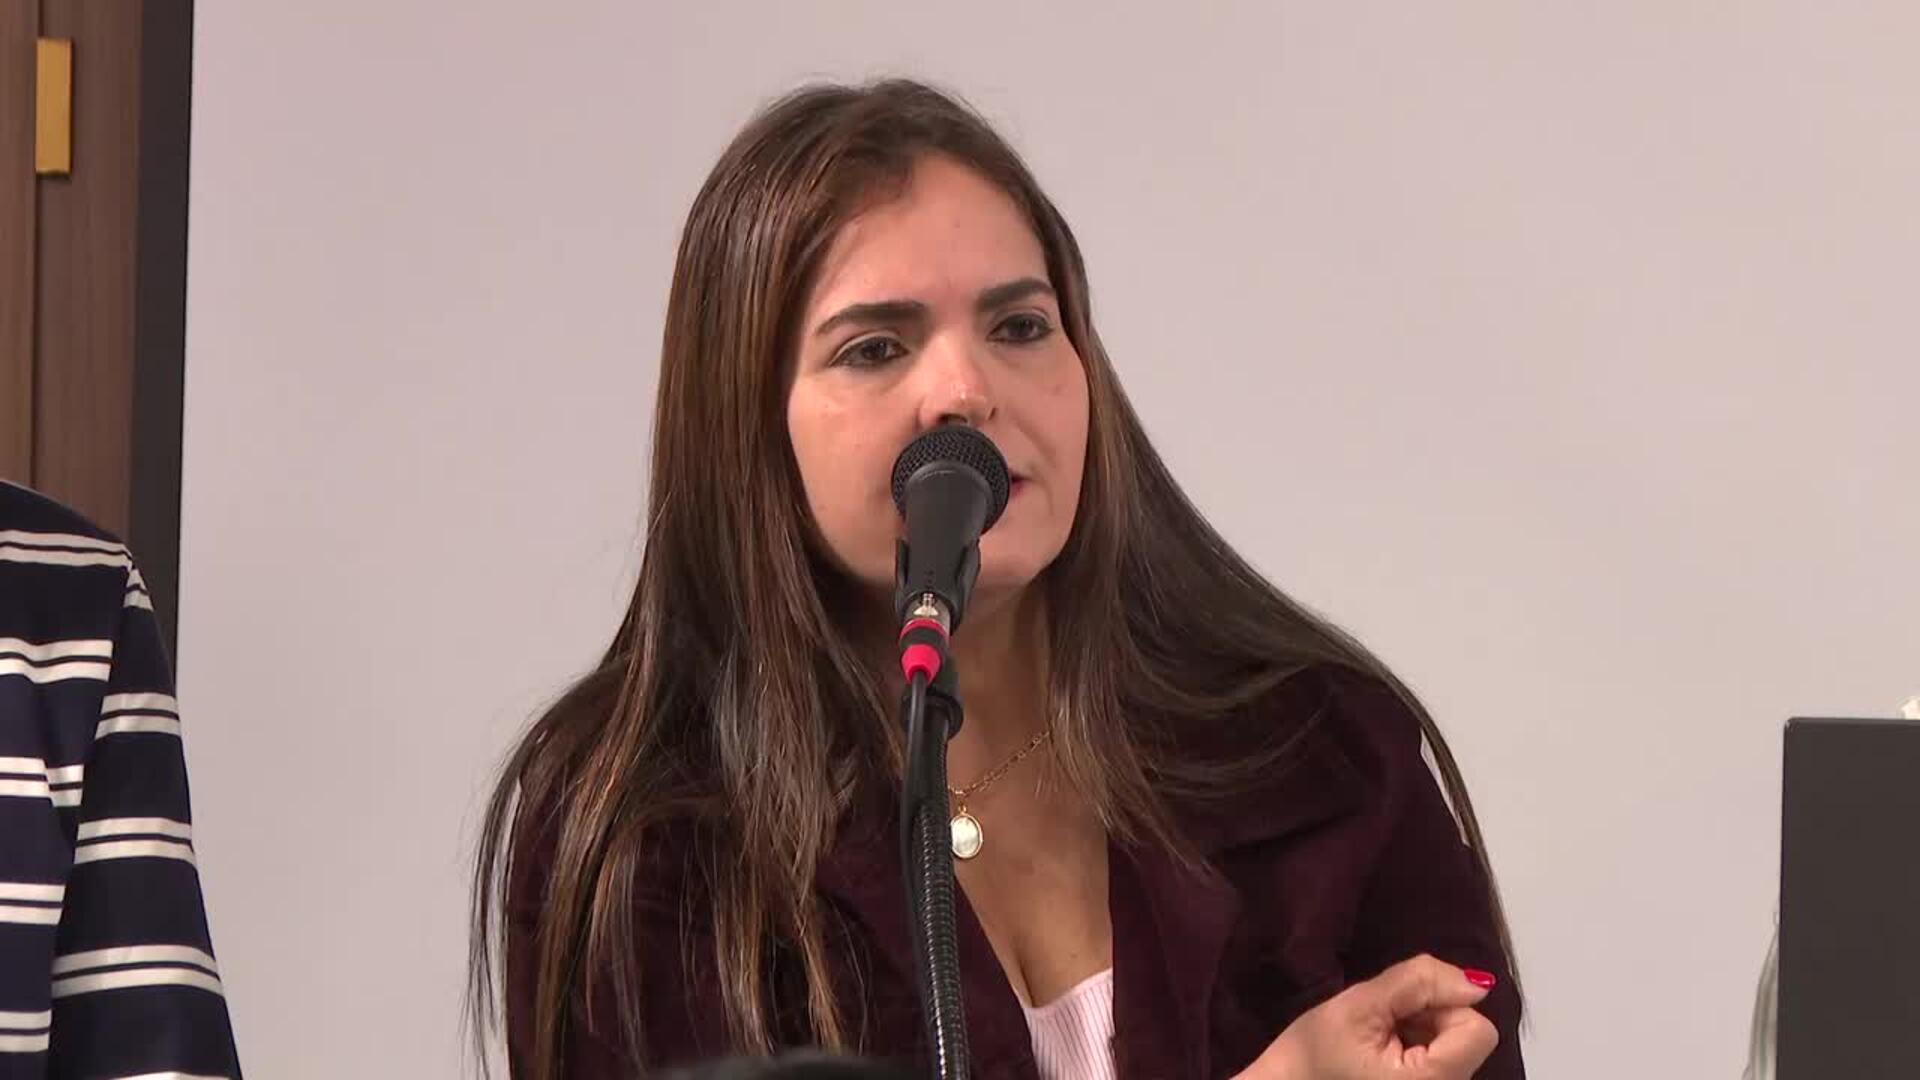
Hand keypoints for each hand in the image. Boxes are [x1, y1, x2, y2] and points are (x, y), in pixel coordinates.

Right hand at [1232, 954, 1499, 1079]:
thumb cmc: (1313, 1054)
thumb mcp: (1359, 1005)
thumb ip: (1419, 983)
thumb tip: (1476, 984)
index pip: (1478, 1030)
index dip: (1442, 1008)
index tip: (1400, 1014)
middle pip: (1469, 1039)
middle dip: (1430, 1021)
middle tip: (1382, 1028)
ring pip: (1457, 1049)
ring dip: (1424, 1034)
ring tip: (1380, 1043)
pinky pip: (1445, 1064)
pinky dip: (1420, 1051)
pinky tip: (1385, 1058)